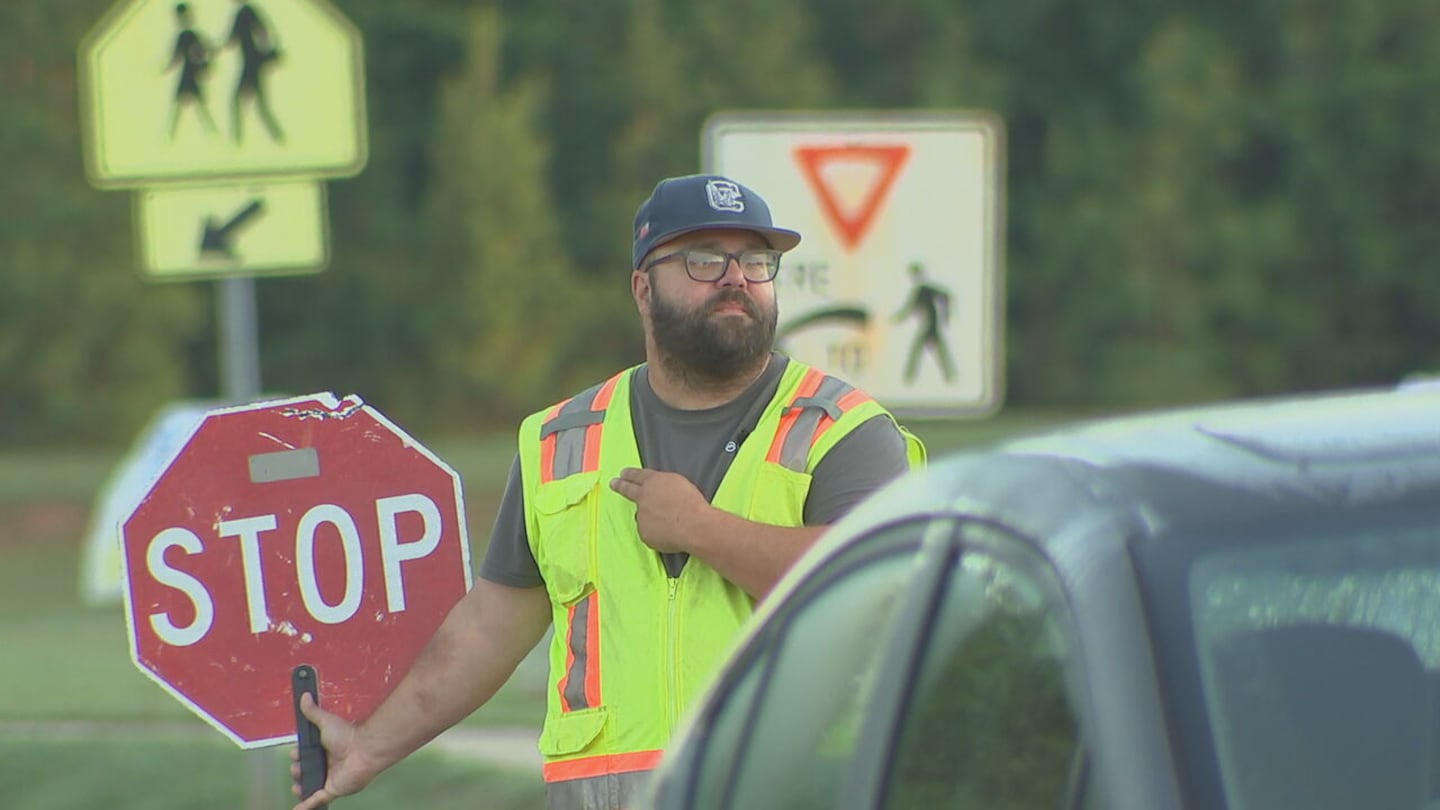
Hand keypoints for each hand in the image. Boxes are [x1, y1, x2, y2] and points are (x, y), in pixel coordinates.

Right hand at [289, 693, 368, 809]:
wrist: (363, 749)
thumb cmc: (347, 735)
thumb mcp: (325, 721)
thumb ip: (313, 711)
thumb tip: (305, 696)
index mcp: (324, 750)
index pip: (306, 755)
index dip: (297, 756)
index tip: (294, 753)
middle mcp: (327, 764)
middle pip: (305, 771)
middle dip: (296, 770)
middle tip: (297, 767)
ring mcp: (329, 778)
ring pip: (309, 786)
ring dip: (300, 786)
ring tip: (296, 783)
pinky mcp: (332, 790)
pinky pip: (316, 801)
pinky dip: (306, 806)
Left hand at [610, 468, 709, 553]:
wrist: (694, 525)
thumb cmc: (692, 504)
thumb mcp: (678, 484)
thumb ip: (664, 485)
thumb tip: (658, 491)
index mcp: (653, 482)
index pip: (637, 475)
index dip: (629, 474)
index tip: (622, 473)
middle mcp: (643, 497)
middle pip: (628, 490)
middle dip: (620, 486)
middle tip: (614, 483)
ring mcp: (642, 516)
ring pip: (643, 516)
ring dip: (649, 518)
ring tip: (668, 522)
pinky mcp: (644, 533)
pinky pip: (649, 532)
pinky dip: (657, 533)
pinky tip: (670, 533)